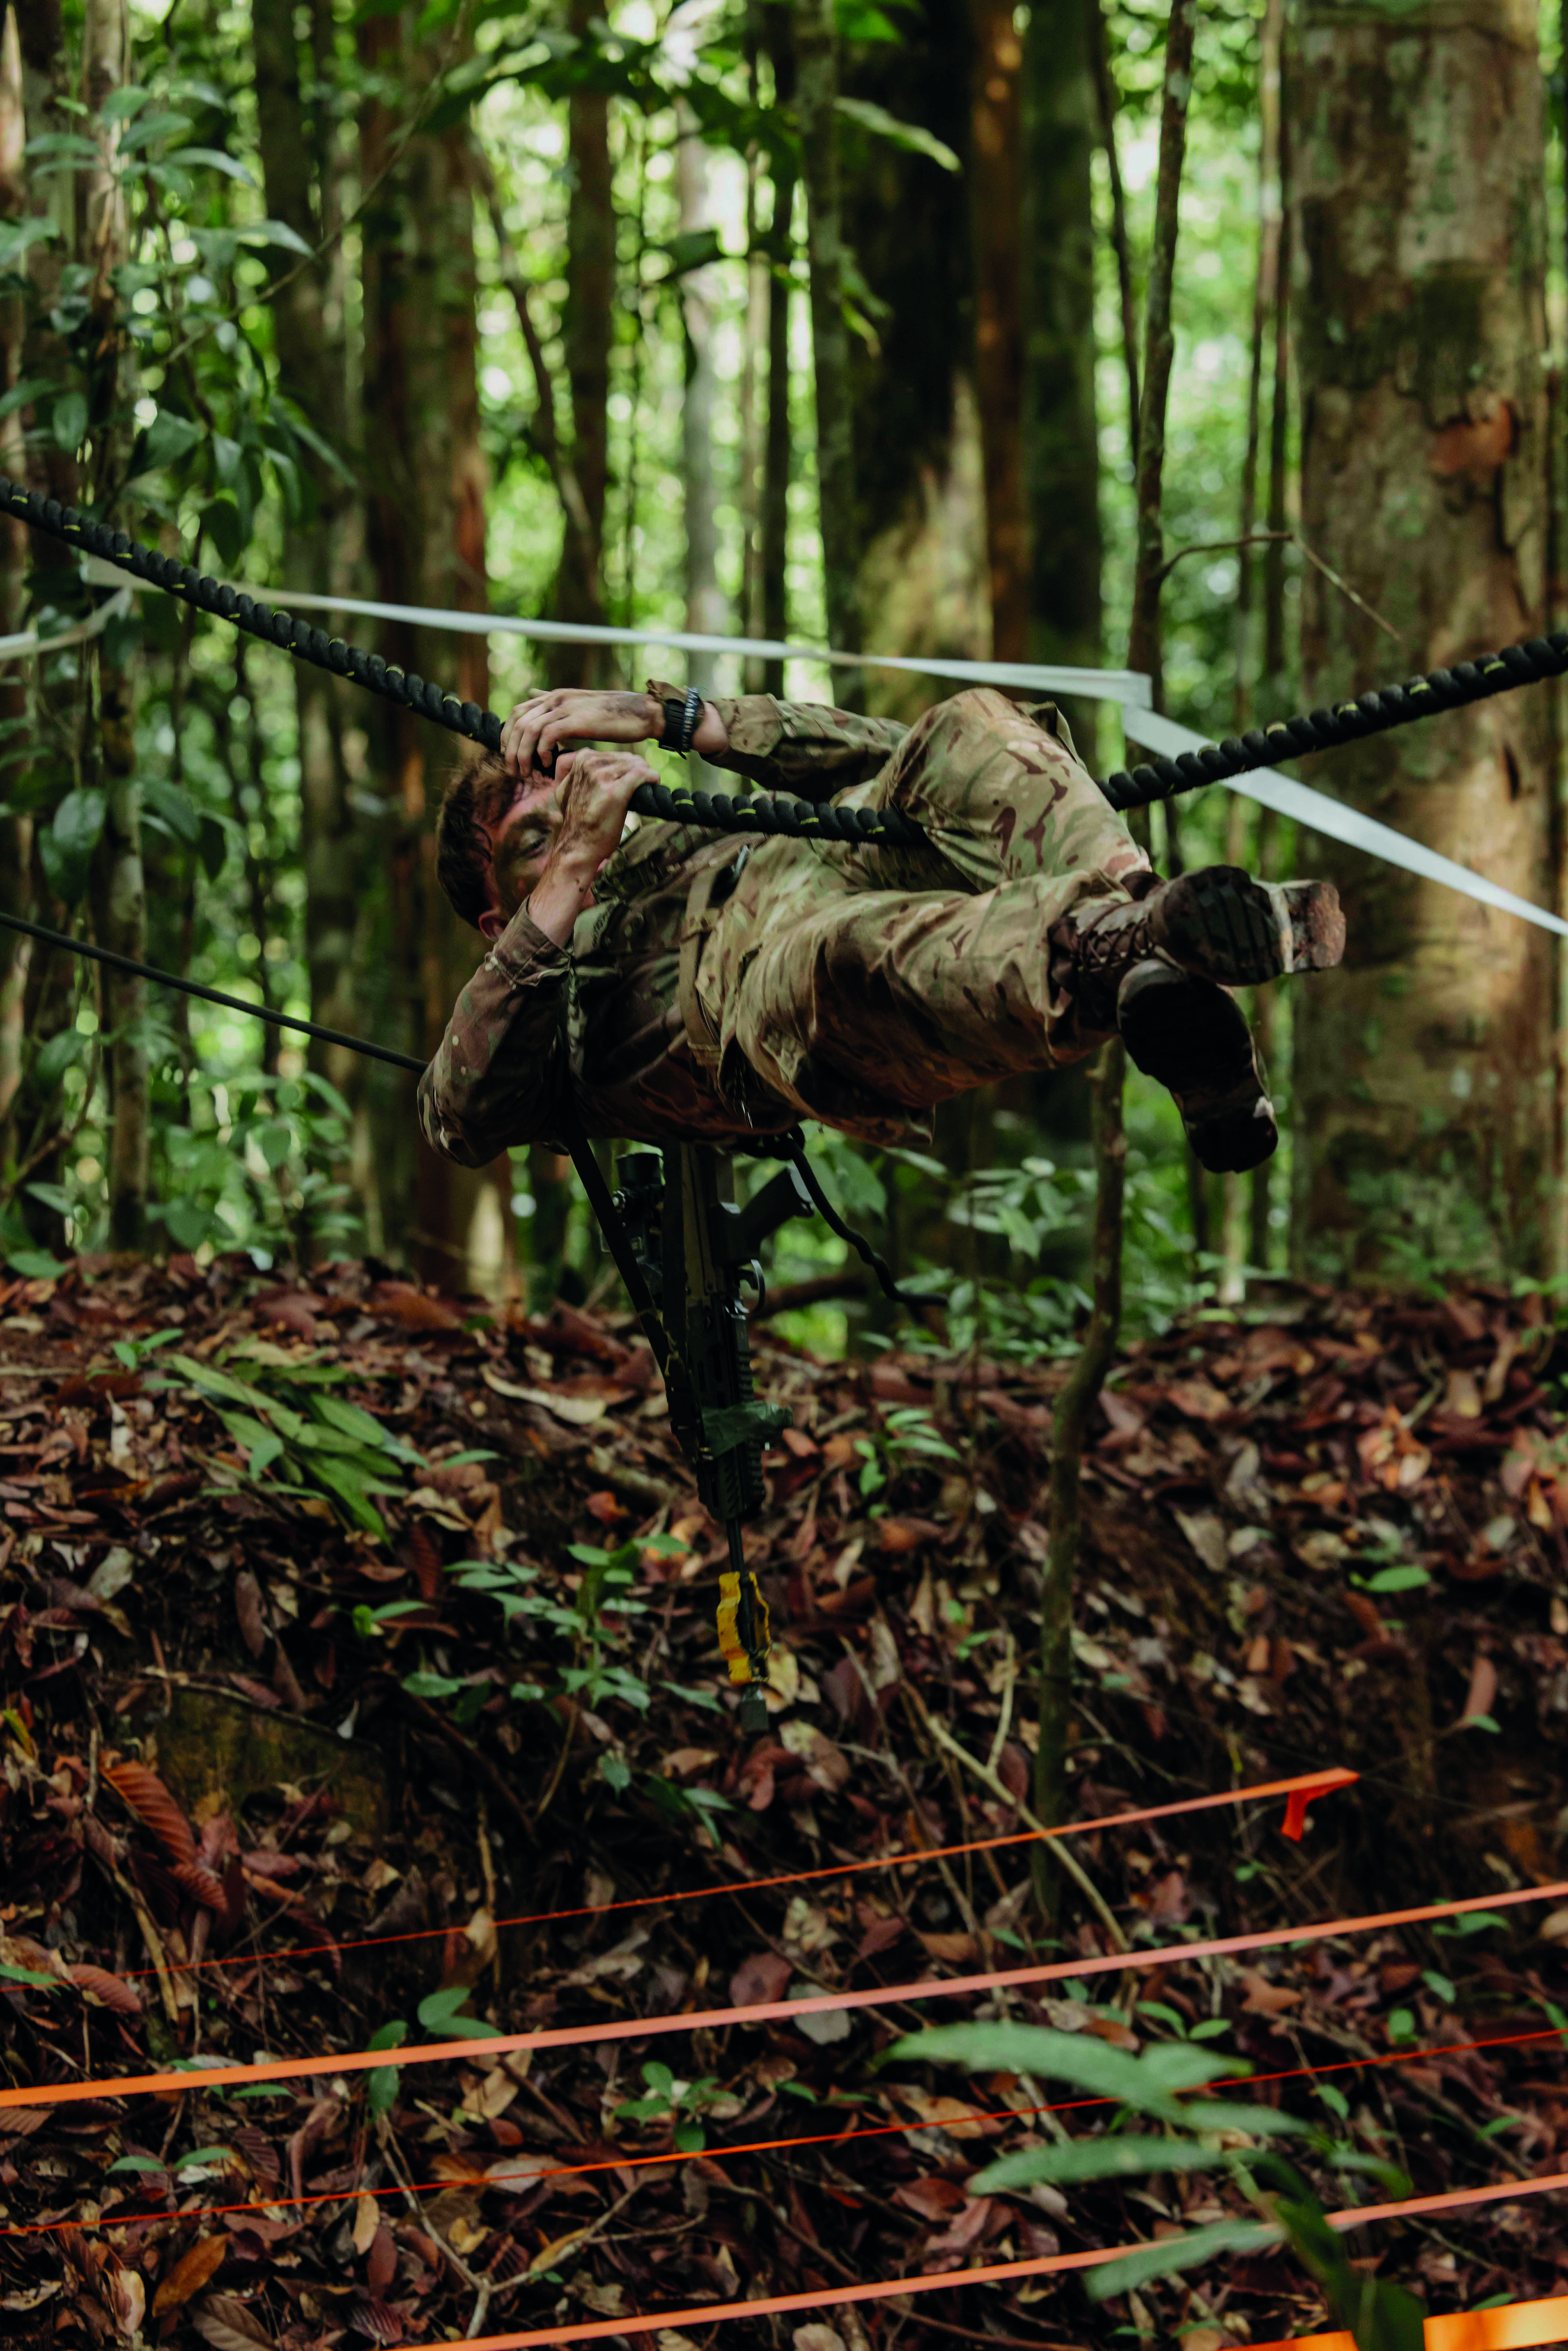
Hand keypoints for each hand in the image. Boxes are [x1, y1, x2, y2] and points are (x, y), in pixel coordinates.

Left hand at [500, 688, 656, 779]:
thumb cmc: (614, 716)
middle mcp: (556, 699)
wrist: (641, 713)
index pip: (518, 712)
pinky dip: (542, 752)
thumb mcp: (579, 707)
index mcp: (555, 697)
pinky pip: (548, 735)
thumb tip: (533, 693)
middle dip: (510, 749)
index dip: (508, 735)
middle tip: (514, 771)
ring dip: (522, 755)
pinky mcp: (577, 720)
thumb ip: (555, 704)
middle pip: (518, 722)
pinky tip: (548, 764)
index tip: (510, 756)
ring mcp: (566, 708)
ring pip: (528, 730)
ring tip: (527, 773)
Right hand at [525, 748, 656, 946]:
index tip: (632, 780)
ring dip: (646, 775)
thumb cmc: (578, 822)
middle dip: (639, 770)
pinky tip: (655, 783)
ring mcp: (601, 776)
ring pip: (636, 765)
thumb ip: (579, 773)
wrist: (577, 846)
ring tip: (647, 788)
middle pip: (628, 758)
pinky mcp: (615, 791)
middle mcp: (589, 764)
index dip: (627, 767)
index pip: (615, 755)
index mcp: (580, 760)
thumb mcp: (568, 790)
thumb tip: (588, 762)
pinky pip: (642, 775)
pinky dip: (652, 778)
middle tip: (642, 786)